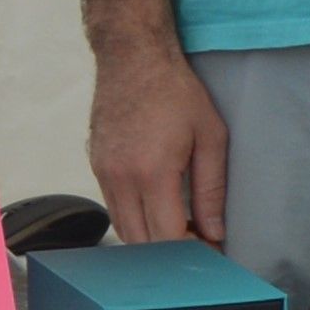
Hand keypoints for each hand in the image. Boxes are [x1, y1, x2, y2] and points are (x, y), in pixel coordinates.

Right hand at [88, 29, 227, 247]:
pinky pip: (113, 208)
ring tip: (180, 227)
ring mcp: (103, 173)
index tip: (210, 251)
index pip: (168, 237)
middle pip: (141, 243)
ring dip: (150, 239)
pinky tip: (158, 208)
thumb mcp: (210, 136)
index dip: (190, 253)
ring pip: (124, 229)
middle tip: (198, 242)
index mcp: (153, 172)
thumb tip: (215, 231)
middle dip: (170, 253)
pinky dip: (135, 219)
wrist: (132, 56)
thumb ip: (212, 189)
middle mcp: (121, 178)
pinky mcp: (95, 165)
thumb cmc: (176, 91)